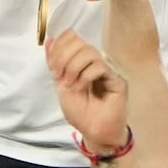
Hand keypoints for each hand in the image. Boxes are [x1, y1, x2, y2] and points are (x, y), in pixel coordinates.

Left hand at [41, 24, 129, 163]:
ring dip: (73, 68)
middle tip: (60, 77)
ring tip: (71, 85)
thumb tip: (50, 40)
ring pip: (89, 52)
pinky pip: (99, 66)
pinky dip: (85, 76)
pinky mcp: (117, 78)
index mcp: (83, 60)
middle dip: (63, 58)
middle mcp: (96, 60)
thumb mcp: (60, 84)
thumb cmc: (81, 111)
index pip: (72, 37)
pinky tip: (82, 88)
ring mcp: (108, 68)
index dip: (59, 47)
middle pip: (79, 42)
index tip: (53, 69)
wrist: (93, 130)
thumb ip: (55, 62)